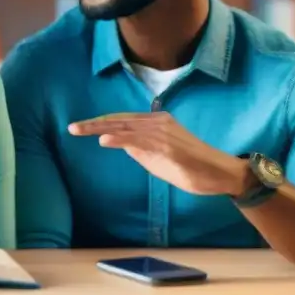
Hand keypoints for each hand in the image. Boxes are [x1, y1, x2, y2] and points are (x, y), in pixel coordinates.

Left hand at [68, 112, 251, 196]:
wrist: (222, 174)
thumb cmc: (191, 167)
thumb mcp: (158, 158)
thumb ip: (139, 149)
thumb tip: (119, 144)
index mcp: (155, 122)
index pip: (121, 119)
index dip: (100, 123)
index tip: (80, 127)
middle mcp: (157, 122)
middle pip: (118, 119)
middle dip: (93, 124)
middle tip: (71, 128)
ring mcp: (162, 132)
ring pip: (125, 126)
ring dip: (99, 128)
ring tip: (78, 130)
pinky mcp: (168, 145)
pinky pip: (139, 140)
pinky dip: (120, 138)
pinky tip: (104, 140)